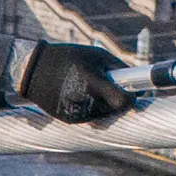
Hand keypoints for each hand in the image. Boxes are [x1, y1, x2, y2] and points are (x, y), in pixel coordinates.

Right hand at [6, 40, 135, 125]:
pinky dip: (92, 108)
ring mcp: (76, 114)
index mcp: (92, 83)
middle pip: (115, 109)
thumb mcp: (97, 55)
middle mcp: (84, 101)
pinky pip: (91, 117)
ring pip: (105, 115)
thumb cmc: (68, 57)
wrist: (32, 70)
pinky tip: (79, 94)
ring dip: (106, 104)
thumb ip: (121, 69)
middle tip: (113, 87)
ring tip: (91, 87)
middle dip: (119, 100)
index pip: (124, 102)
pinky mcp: (70, 120)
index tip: (135, 91)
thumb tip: (143, 85)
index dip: (133, 97)